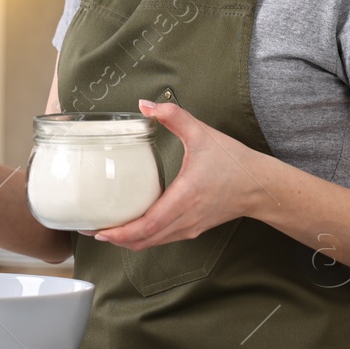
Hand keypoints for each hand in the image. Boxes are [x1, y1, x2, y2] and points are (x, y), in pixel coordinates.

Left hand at [91, 99, 268, 250]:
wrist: (260, 186)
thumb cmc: (233, 161)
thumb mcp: (202, 133)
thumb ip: (173, 115)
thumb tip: (144, 104)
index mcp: (185, 197)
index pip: (148, 225)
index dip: (121, 232)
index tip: (99, 230)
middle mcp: (186, 218)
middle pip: (143, 240)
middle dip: (115, 238)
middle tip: (89, 229)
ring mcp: (189, 228)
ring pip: (152, 244)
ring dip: (127, 241)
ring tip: (103, 230)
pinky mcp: (192, 229)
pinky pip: (161, 240)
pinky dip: (142, 238)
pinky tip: (129, 228)